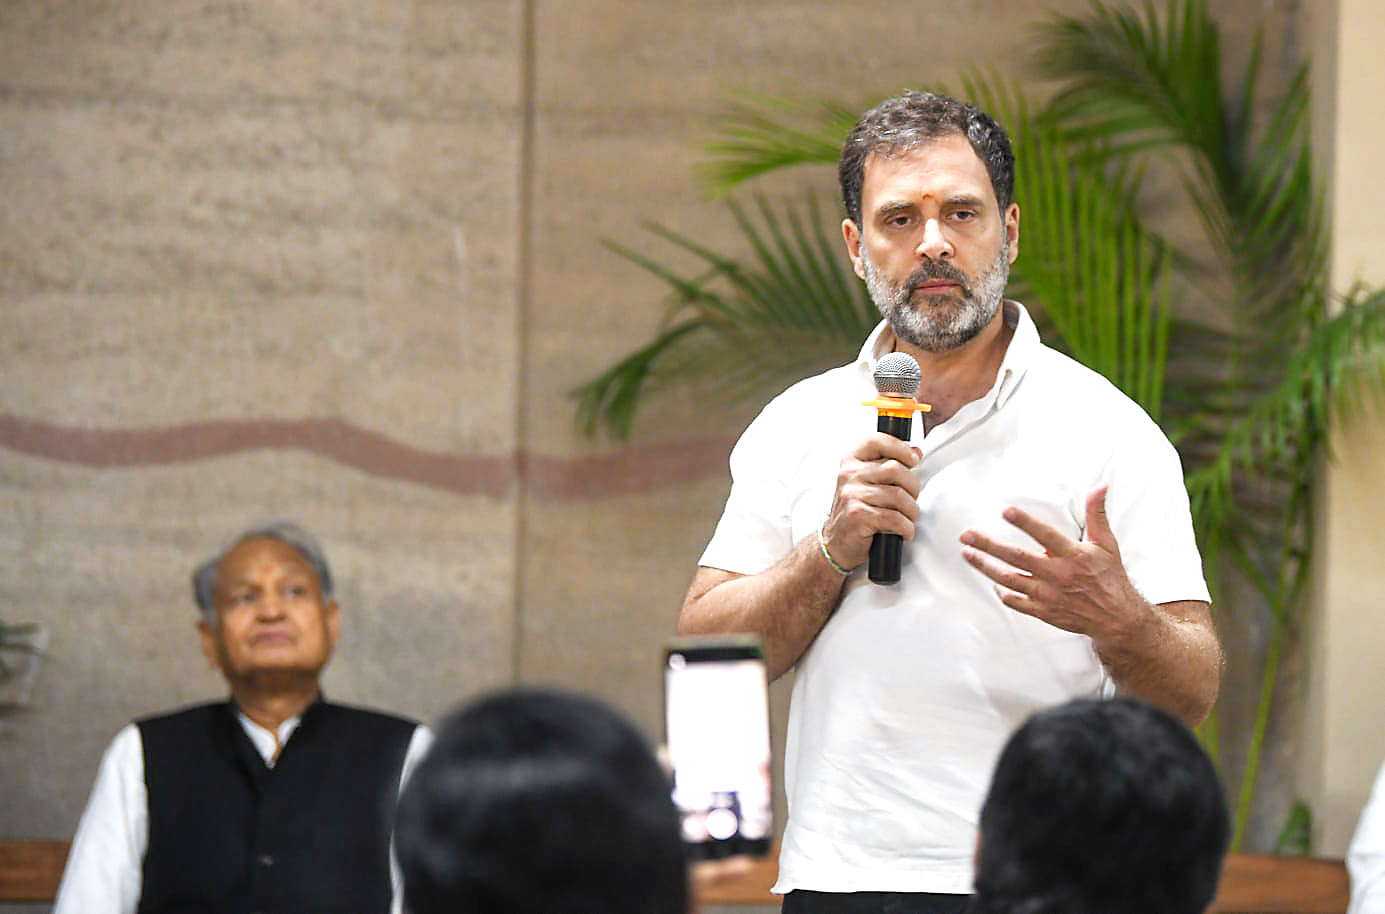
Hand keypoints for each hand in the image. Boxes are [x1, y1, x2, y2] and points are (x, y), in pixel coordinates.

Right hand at [819, 433, 921, 570]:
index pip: (878, 441)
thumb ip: (888, 464)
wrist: (837, 542)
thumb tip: (916, 451)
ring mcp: (851, 494)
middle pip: (895, 469)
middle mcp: (849, 474)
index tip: (914, 460)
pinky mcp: (858, 516)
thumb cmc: (857, 509)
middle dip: (913, 487)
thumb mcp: (867, 481)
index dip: (901, 448)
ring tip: (908, 517)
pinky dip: (906, 527)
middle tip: (911, 499)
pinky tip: (904, 531)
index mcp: (852, 460)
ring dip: (911, 511)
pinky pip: (894, 518)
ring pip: (898, 496)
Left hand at [958, 485, 1146, 640]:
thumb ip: (1096, 514)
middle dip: (988, 545)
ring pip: (1009, 579)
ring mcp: (1048, 595)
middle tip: (967, 535)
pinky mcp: (1043, 611)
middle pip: (1016, 557)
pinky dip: (1001, 591)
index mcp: (1073, 555)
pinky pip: (1015, 601)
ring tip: (968, 554)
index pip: (1045, 535)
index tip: (1006, 512)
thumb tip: (1100, 487)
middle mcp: (1057, 575)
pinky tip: (991, 580)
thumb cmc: (1109, 577)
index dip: (1025, 522)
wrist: (1116, 617)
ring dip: (985, 566)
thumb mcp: (1106, 543)